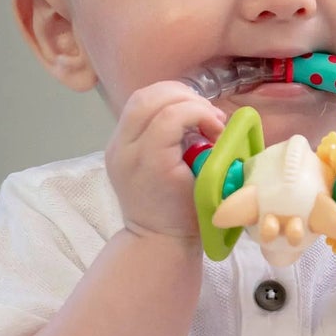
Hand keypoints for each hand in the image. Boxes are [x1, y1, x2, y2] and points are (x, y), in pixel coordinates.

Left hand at [106, 82, 223, 244]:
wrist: (155, 239)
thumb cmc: (189, 218)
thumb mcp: (207, 185)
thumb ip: (211, 150)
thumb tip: (217, 123)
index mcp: (149, 162)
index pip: (171, 115)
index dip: (201, 113)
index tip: (218, 129)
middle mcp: (126, 150)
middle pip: (150, 98)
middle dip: (187, 97)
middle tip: (209, 115)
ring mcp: (116, 146)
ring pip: (140, 98)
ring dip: (172, 96)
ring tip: (195, 110)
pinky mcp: (116, 144)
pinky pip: (136, 110)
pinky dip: (161, 105)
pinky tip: (180, 117)